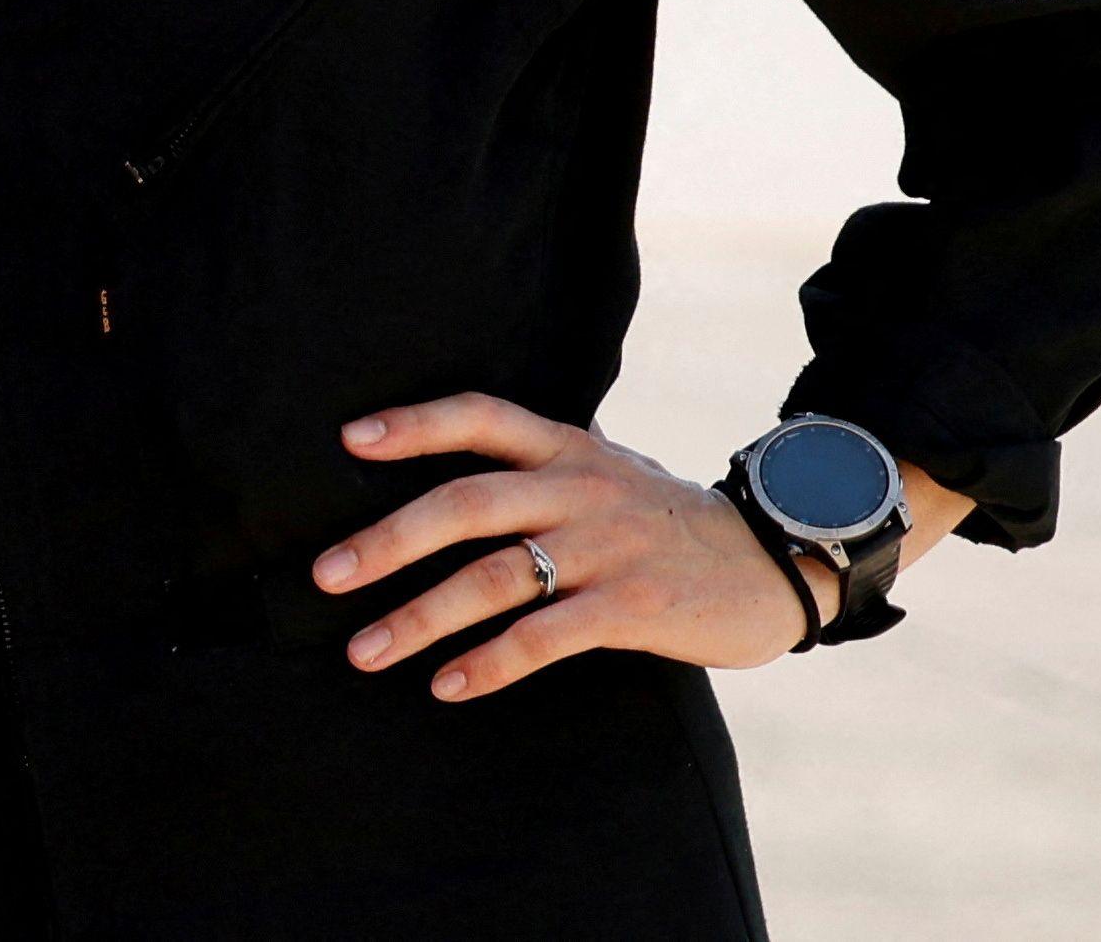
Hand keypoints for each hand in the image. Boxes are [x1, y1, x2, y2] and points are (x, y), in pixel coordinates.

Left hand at [314, 393, 808, 702]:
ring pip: (495, 577)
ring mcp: (606, 545)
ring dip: (420, 617)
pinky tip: (449, 685)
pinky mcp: (633, 604)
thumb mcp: (606, 471)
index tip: (350, 440)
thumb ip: (540, 467)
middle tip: (326, 574)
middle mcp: (579, 487)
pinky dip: (490, 663)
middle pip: (466, 503)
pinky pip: (545, 636)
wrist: (774, 560)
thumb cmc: (666, 520)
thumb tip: (453, 469)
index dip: (415, 423)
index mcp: (567, 447)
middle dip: (388, 539)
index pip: (480, 416)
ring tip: (365, 650)